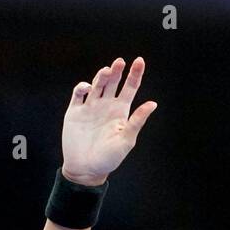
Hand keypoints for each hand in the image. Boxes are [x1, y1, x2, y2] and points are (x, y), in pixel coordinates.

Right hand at [61, 56, 157, 185]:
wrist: (86, 169)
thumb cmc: (109, 158)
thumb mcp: (126, 140)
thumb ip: (137, 120)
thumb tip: (153, 103)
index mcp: (121, 112)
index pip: (130, 88)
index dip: (135, 74)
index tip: (139, 60)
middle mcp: (106, 106)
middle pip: (113, 82)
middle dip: (117, 71)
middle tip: (120, 62)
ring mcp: (90, 107)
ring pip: (97, 84)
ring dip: (102, 75)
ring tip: (107, 71)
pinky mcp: (75, 111)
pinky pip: (78, 94)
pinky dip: (83, 87)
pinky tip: (88, 88)